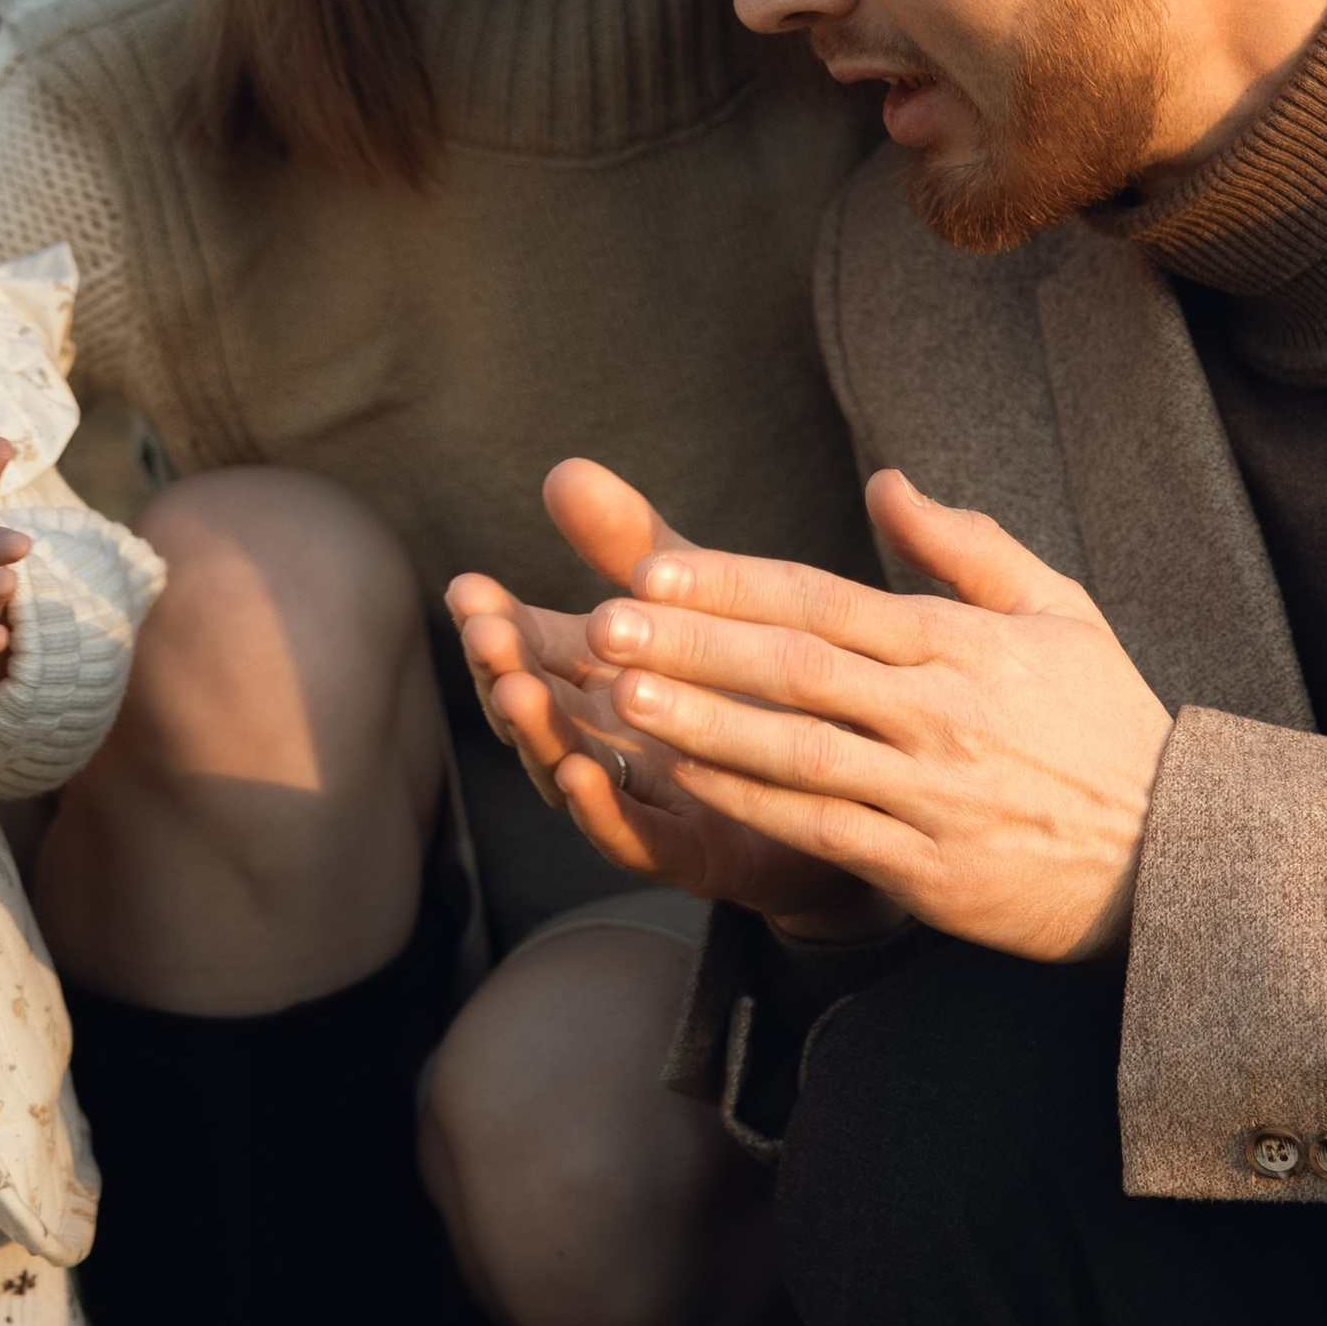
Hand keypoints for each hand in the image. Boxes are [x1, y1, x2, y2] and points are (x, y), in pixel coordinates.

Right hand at [448, 462, 890, 934]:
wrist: (859, 789)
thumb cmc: (763, 686)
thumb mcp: (700, 601)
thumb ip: (631, 546)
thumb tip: (562, 470)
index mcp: (602, 678)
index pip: (532, 645)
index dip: (496, 621)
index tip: (467, 588)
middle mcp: (607, 740)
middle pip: (537, 708)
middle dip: (503, 672)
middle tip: (484, 636)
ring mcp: (642, 801)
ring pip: (570, 772)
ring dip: (538, 736)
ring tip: (517, 695)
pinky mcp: (688, 855)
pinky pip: (633, 838)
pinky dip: (600, 812)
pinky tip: (580, 776)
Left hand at [573, 465, 1173, 960]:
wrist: (1172, 858)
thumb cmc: (1105, 727)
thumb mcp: (1060, 614)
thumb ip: (966, 546)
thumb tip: (882, 483)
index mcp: (964, 644)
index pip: (828, 601)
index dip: (735, 585)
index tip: (654, 569)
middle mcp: (940, 715)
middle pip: (796, 669)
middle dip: (692, 643)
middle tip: (602, 622)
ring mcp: (929, 794)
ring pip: (794, 752)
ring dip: (701, 723)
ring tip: (616, 696)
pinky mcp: (925, 868)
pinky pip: (816, 827)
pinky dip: (745, 800)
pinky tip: (680, 776)